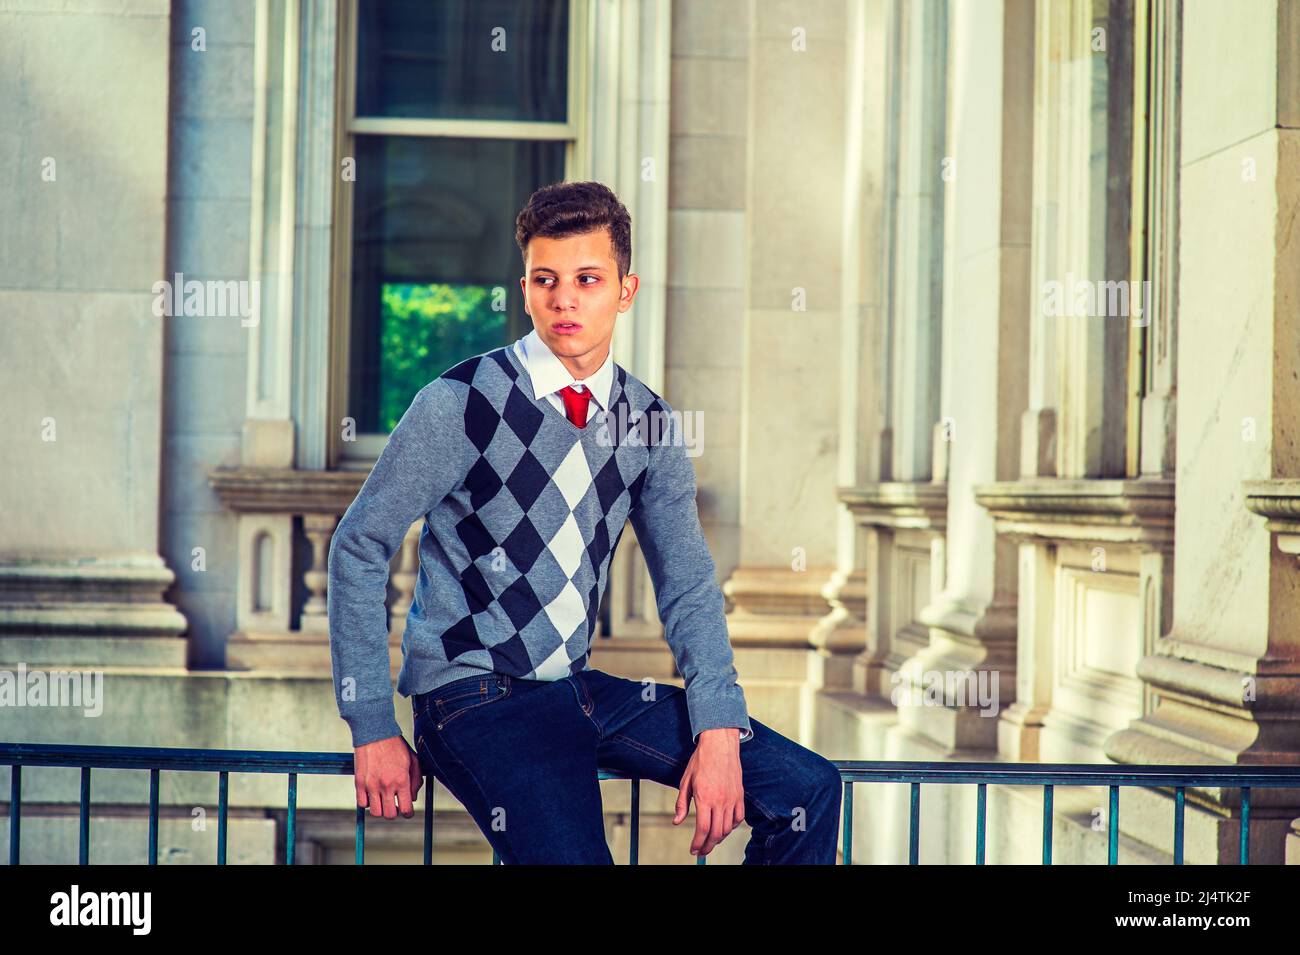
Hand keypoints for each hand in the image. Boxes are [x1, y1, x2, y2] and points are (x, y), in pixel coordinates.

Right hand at [353, 735, 422, 818]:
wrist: (375, 733)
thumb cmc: (395, 746)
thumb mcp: (413, 760)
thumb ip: (416, 781)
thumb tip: (412, 798)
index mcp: (401, 780)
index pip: (406, 809)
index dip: (408, 813)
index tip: (407, 810)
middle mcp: (386, 785)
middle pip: (390, 815)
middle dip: (394, 812)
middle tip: (394, 804)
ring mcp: (371, 785)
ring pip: (375, 812)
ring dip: (380, 809)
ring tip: (383, 799)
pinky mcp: (359, 783)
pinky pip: (362, 804)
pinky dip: (367, 802)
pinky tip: (372, 794)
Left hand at [673, 727, 744, 856]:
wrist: (720, 744)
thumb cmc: (701, 760)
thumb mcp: (685, 781)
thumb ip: (682, 803)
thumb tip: (677, 821)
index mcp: (704, 797)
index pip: (703, 829)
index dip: (698, 843)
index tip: (693, 850)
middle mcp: (720, 800)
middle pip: (716, 833)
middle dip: (708, 846)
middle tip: (701, 851)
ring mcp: (732, 798)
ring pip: (728, 828)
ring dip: (719, 838)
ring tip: (710, 841)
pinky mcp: (740, 795)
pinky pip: (739, 818)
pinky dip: (731, 827)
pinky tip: (724, 828)